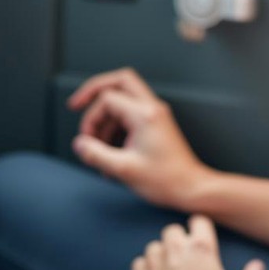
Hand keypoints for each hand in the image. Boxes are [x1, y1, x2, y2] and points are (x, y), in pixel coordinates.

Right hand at [68, 67, 209, 208]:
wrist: (191, 188)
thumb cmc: (165, 180)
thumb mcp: (124, 170)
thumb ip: (96, 155)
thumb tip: (79, 144)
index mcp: (145, 114)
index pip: (108, 99)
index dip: (91, 117)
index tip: (86, 139)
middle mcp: (152, 108)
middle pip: (120, 81)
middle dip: (95, 91)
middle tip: (76, 104)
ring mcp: (155, 114)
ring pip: (122, 99)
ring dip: (105, 118)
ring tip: (97, 146)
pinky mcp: (155, 124)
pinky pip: (129, 115)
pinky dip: (115, 128)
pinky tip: (110, 152)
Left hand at [121, 215, 265, 269]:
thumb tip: (258, 266)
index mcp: (199, 248)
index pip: (199, 221)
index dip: (202, 229)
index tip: (204, 241)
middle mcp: (171, 250)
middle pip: (171, 231)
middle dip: (177, 241)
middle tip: (185, 260)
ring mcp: (148, 266)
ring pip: (149, 251)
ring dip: (157, 260)